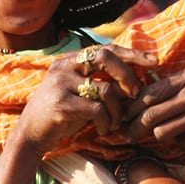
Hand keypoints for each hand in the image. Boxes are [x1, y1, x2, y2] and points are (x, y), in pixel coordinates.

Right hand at [14, 45, 156, 155]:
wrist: (31, 134)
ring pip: (106, 89)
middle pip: (105, 58)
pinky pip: (98, 109)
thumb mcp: (82, 94)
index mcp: (69, 60)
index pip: (105, 48)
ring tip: (114, 122)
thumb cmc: (62, 114)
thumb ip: (103, 84)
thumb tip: (137, 82)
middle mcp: (64, 67)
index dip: (131, 53)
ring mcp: (61, 84)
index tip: (153, 60)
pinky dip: (106, 121)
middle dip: (128, 75)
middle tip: (136, 93)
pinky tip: (103, 129)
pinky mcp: (62, 104)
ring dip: (117, 110)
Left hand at [124, 65, 184, 162]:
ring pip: (163, 132)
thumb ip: (179, 82)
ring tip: (160, 135)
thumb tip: (150, 92)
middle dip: (135, 127)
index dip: (132, 107)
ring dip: (159, 136)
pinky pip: (183, 143)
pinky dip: (180, 142)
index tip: (125, 114)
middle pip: (150, 115)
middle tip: (129, 134)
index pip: (148, 94)